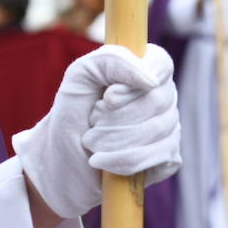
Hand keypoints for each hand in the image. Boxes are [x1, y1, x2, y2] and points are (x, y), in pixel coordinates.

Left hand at [14, 44, 180, 218]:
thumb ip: (109, 60)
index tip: (108, 98)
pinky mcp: (168, 158)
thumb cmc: (69, 119)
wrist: (59, 167)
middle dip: (115, 118)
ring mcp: (168, 128)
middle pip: (159, 100)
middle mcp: (161, 97)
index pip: (161, 64)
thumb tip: (149, 80)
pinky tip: (103, 163)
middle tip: (91, 125)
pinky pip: (163, 156)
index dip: (134, 84)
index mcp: (142, 70)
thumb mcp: (78, 78)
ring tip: (92, 145)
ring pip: (159, 130)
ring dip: (115, 141)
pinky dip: (125, 161)